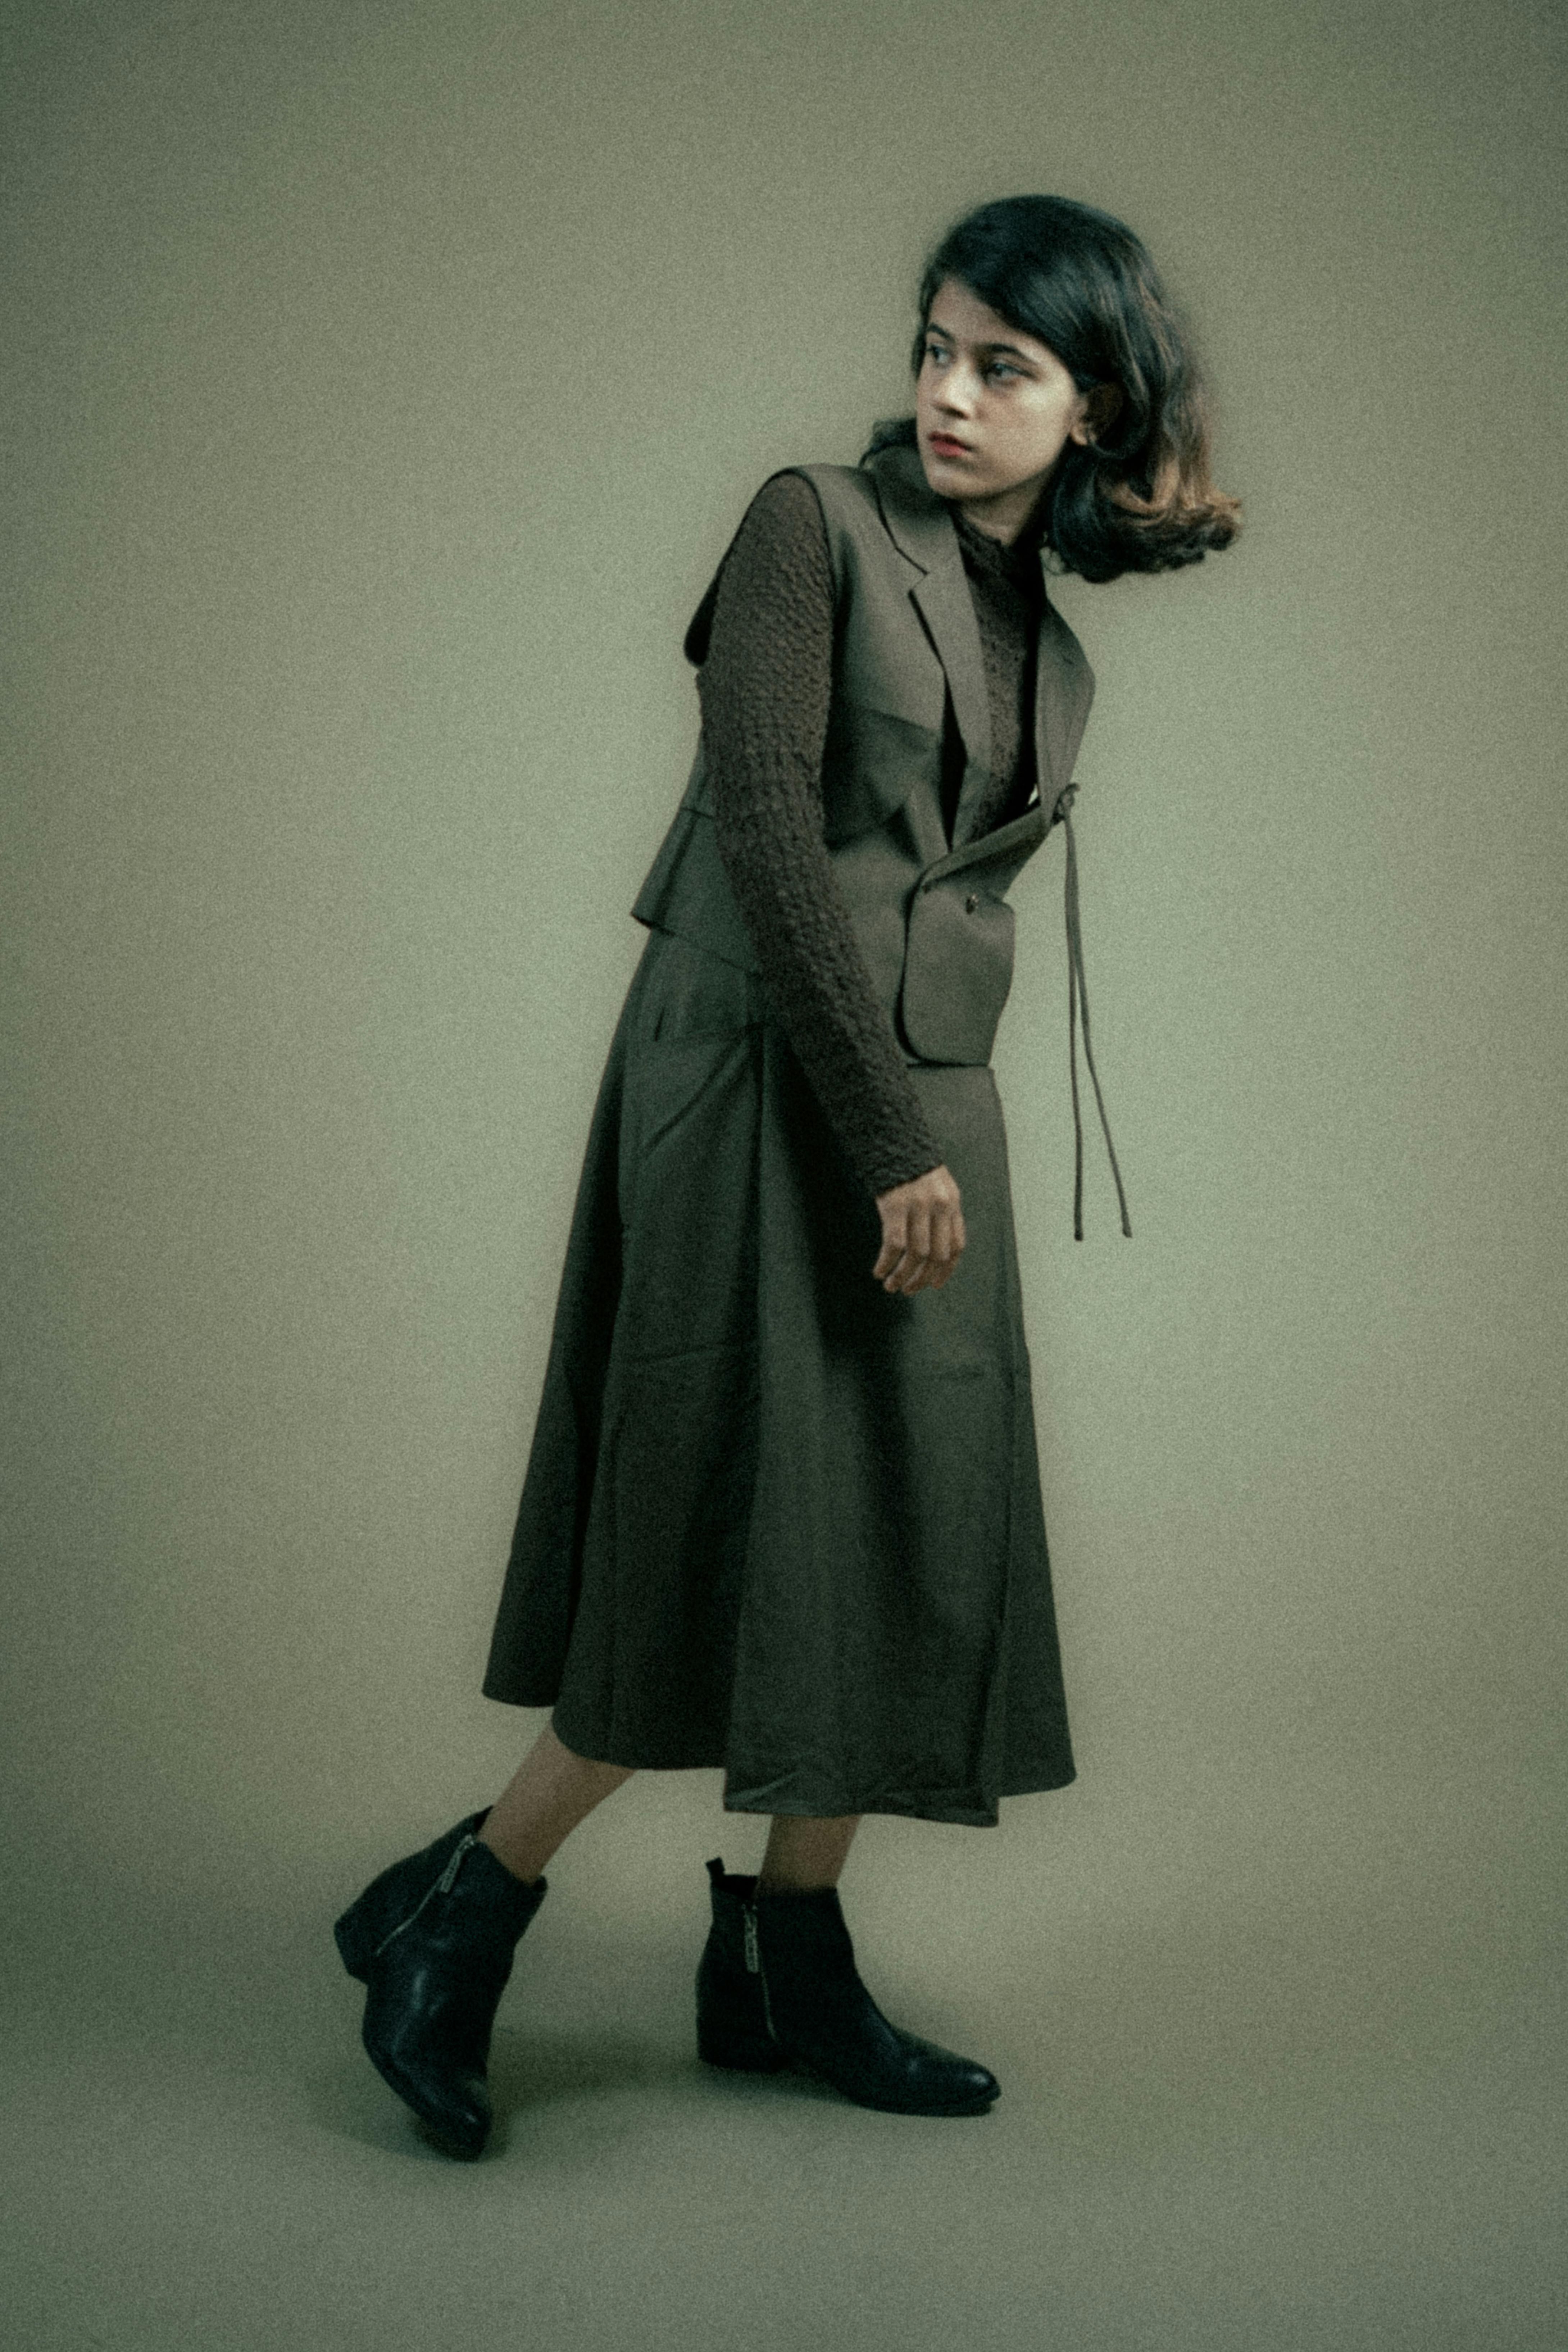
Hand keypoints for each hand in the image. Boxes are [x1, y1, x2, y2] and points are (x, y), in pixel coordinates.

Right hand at [871, 1163, 965, 1294]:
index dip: (945, 1271)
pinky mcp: (895, 1206)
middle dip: (922, 1278)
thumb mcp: (938, 1186)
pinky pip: (894, 1245)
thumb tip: (936, 1250)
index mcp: (952, 1202)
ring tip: (891, 1286)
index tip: (934, 1285)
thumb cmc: (912, 1166)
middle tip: (908, 1289)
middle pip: (937, 1255)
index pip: (956, 1246)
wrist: (893, 1138)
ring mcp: (918, 1206)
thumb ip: (942, 1213)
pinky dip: (886, 1263)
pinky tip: (878, 1271)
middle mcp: (939, 1206)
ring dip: (903, 1276)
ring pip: (916, 1254)